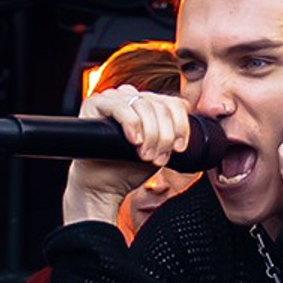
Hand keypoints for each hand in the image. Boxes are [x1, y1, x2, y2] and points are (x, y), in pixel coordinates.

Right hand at [62, 84, 190, 226]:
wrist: (103, 186)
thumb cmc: (128, 168)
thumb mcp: (160, 149)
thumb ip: (172, 132)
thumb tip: (189, 115)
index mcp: (147, 103)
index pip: (173, 102)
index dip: (181, 125)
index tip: (179, 148)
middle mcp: (130, 96)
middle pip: (160, 105)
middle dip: (164, 135)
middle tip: (158, 158)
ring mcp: (112, 98)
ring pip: (143, 105)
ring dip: (150, 134)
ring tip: (145, 155)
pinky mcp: (93, 104)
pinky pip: (120, 107)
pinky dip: (131, 124)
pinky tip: (133, 141)